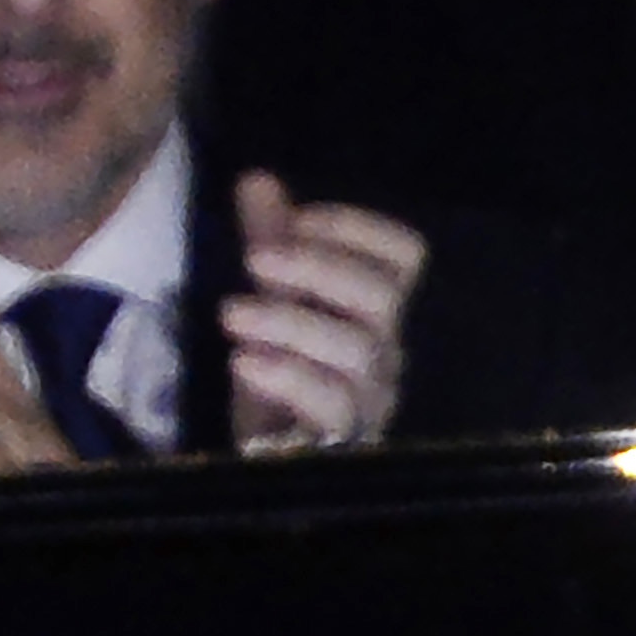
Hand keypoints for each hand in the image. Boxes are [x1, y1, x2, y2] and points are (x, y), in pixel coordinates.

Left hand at [225, 170, 428, 454]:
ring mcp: (371, 396)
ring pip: (356, 350)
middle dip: (319, 269)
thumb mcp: (271, 302)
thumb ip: (269, 242)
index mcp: (378, 310)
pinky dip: (286, 375)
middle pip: (384, 297)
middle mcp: (387, 348)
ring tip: (230, 311)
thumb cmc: (279, 369)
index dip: (357, 229)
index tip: (298, 217)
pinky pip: (331, 404)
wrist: (266, 456)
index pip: (406, 256)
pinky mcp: (341, 439)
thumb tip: (256, 179)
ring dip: (290, 321)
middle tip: (255, 258)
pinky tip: (242, 360)